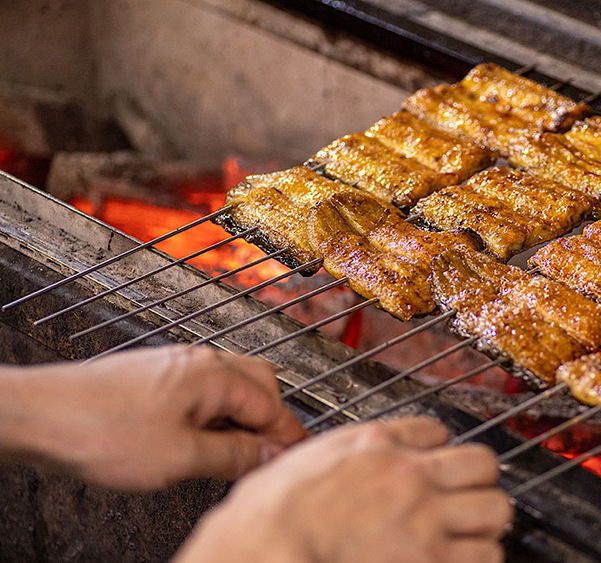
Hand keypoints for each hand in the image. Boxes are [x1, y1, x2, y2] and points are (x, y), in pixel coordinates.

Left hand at [0, 345, 306, 490]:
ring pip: (229, 389)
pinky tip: (198, 444)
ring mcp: (176, 367)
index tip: (295, 461)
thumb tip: (272, 454)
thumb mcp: (182, 457)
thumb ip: (236, 455)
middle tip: (266, 458)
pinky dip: (213, 418)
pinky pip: (202, 393)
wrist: (39, 416)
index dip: (287, 437)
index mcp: (215, 375)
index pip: (273, 405)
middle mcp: (200, 362)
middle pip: (259, 386)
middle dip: (268, 421)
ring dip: (239, 421)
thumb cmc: (100, 429)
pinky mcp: (155, 378)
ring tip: (229, 458)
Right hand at [177, 417, 512, 562]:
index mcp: (378, 447)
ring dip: (484, 521)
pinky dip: (478, 556)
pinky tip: (460, 557)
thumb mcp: (310, 457)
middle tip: (467, 496)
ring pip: (495, 511)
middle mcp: (412, 479)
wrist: (268, 548)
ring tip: (469, 531)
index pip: (436, 432)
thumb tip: (361, 454)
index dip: (437, 451)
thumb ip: (349, 452)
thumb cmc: (272, 513)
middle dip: (478, 481)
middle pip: (483, 465)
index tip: (435, 465)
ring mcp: (427, 523)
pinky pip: (486, 556)